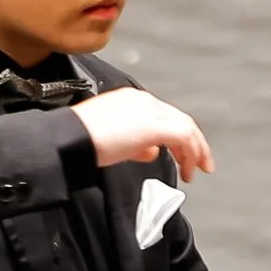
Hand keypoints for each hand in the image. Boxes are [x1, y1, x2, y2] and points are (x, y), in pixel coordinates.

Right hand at [70, 87, 214, 181]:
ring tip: (196, 170)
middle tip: (201, 164)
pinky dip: (191, 153)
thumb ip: (136, 144)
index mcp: (131, 100)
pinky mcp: (153, 125)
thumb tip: (151, 152)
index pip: (163, 115)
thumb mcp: (113, 141)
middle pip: (179, 119)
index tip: (182, 154)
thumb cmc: (81, 142)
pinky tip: (189, 168)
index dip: (178, 136)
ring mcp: (149, 111)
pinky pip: (183, 136)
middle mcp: (143, 101)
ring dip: (195, 150)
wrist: (70, 139)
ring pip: (185, 126)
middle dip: (194, 143)